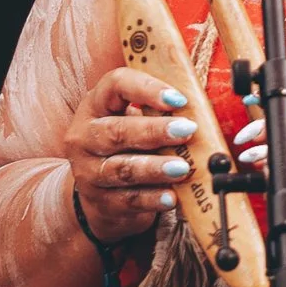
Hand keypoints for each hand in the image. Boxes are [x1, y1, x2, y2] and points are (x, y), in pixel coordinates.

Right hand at [64, 66, 195, 242]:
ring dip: (155, 168)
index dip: (147, 88)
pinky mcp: (99, 201)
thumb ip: (159, 111)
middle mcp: (84, 136)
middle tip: (186, 130)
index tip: (178, 99)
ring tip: (182, 168)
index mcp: (95, 105)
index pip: (115, 85)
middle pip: (116, 131)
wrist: (100, 191)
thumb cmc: (127, 145)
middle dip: (155, 131)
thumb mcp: (134, 120)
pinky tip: (171, 197)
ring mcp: (88, 171)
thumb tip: (201, 108)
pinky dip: (152, 199)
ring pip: (122, 169)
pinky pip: (127, 200)